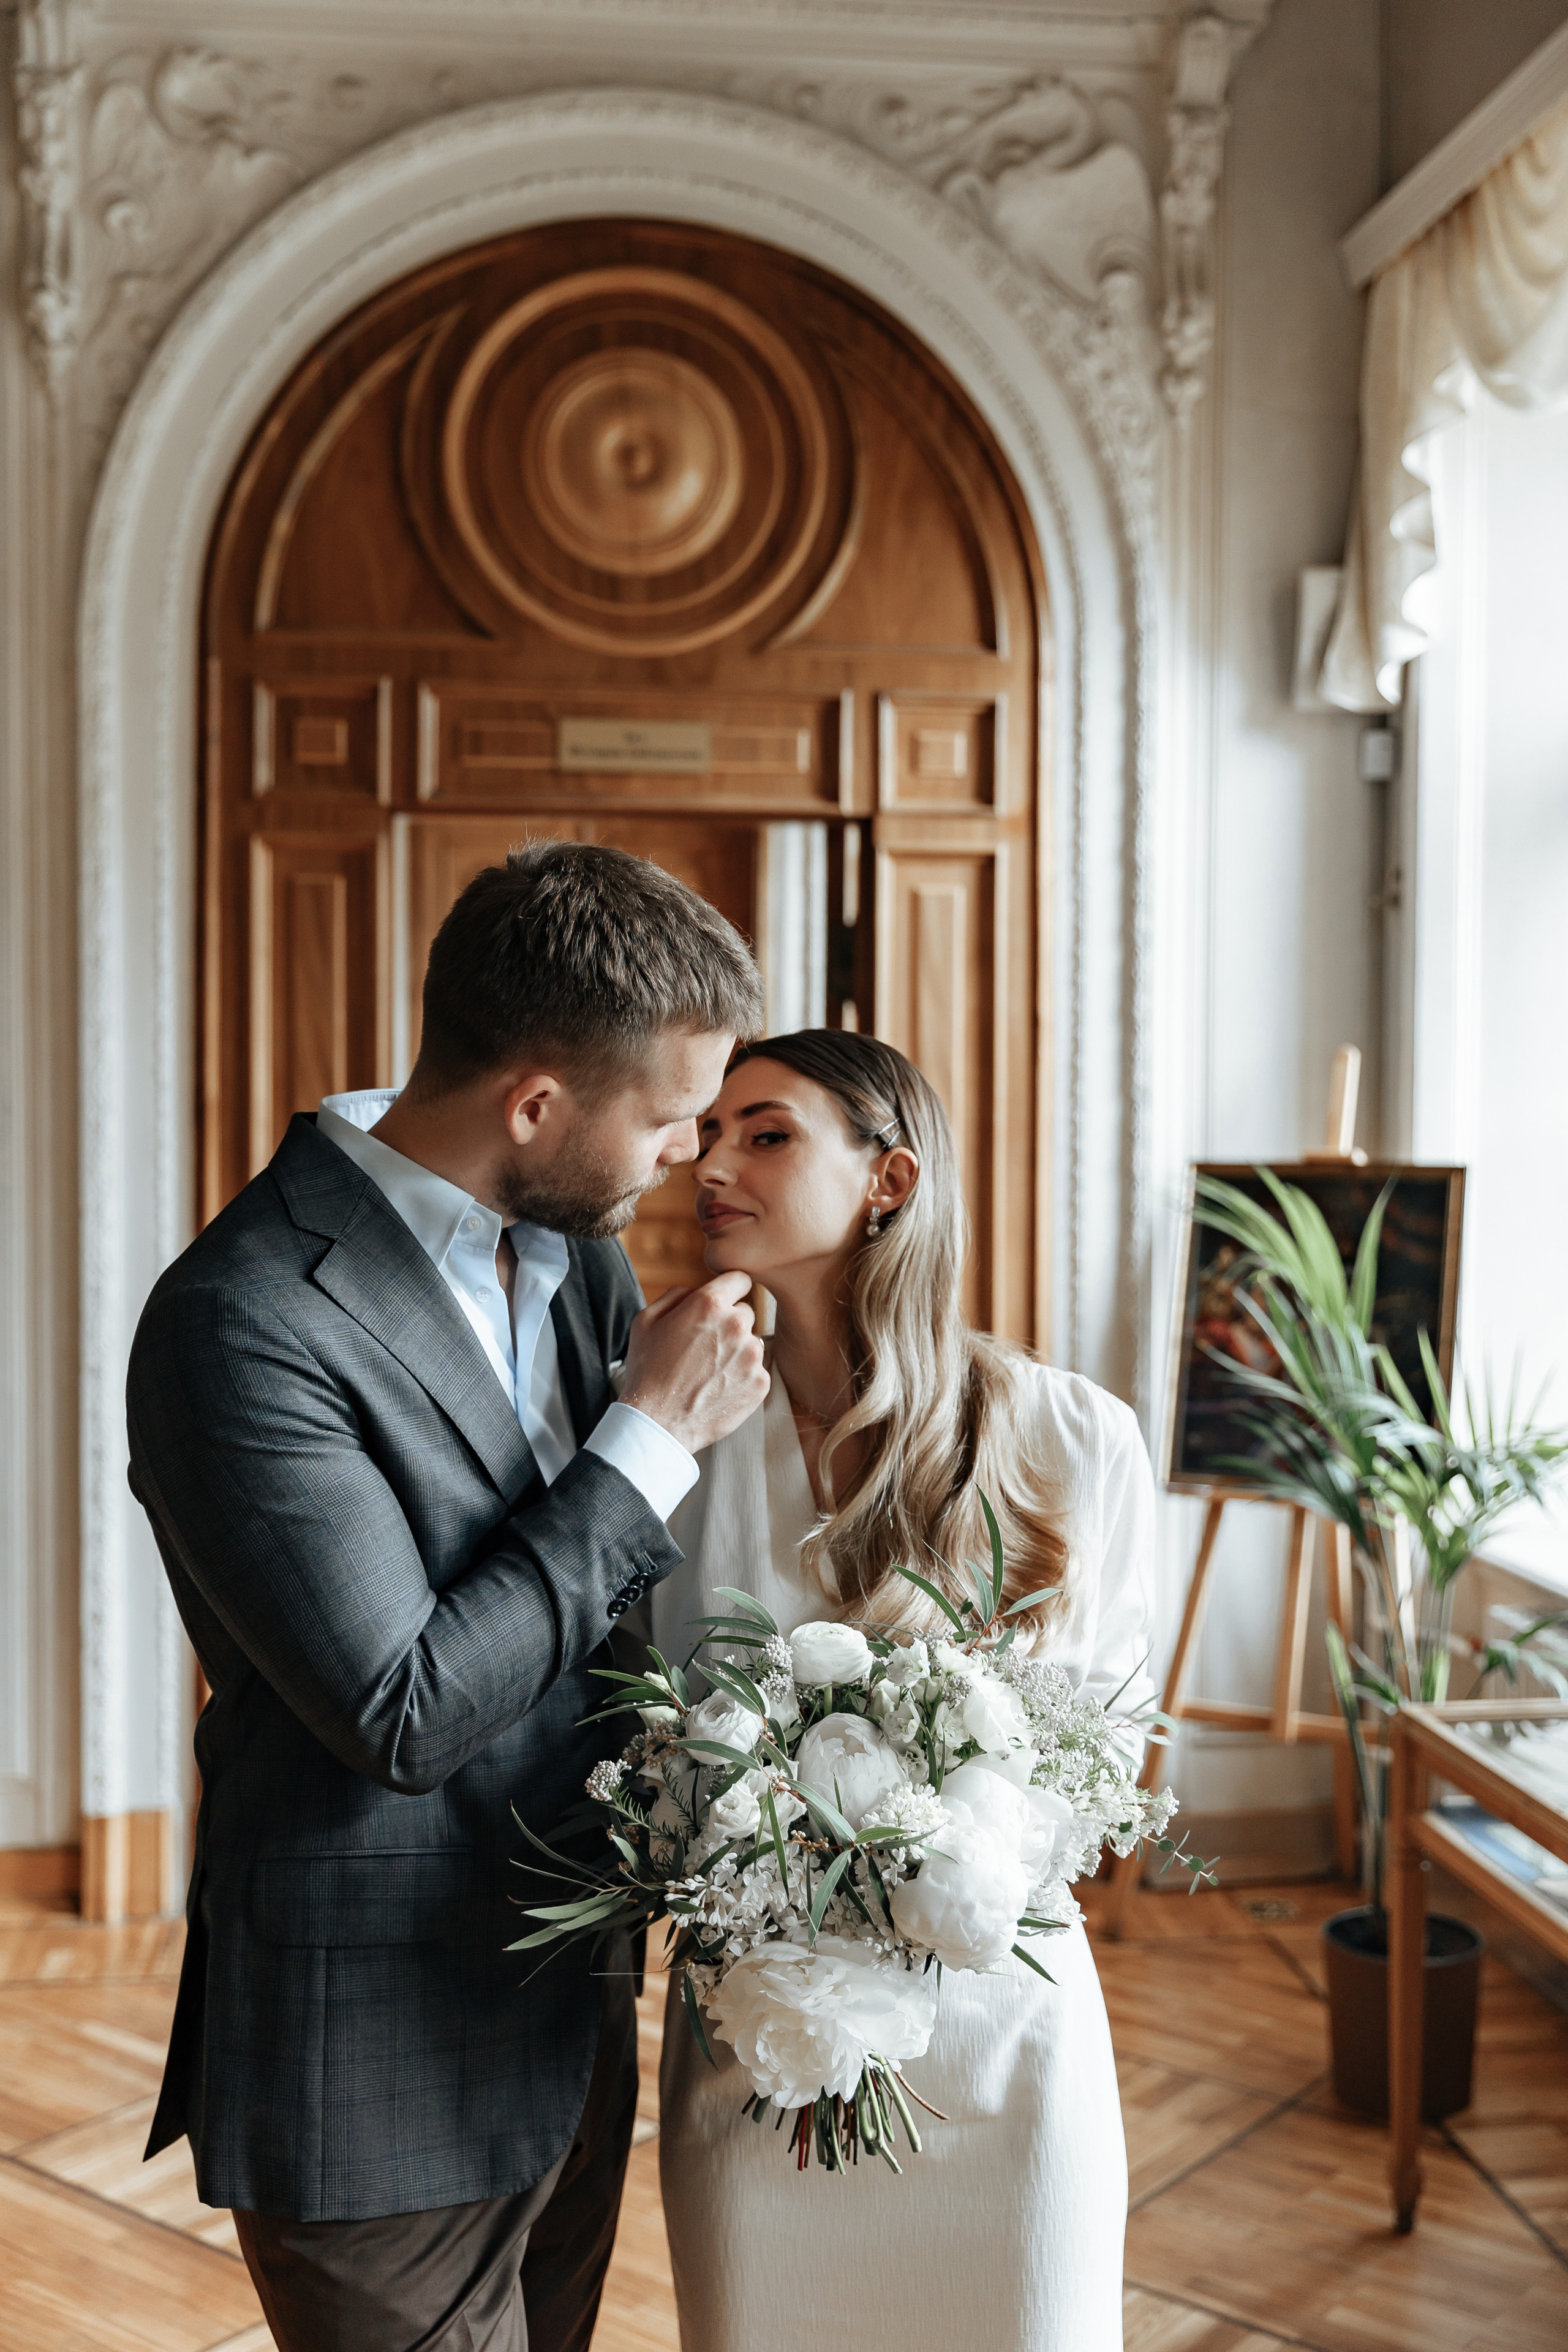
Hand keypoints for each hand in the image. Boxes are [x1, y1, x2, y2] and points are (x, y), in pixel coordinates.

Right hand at [620, 1271, 768, 1454]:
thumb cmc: (647, 1371)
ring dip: (736, 1352)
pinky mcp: (760, 1383)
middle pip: (745, 1312)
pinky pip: (756, 1371)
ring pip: (752, 1343)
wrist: (657, 1423)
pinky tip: (718, 1388)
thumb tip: (697, 1290)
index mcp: (710, 1304)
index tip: (722, 1303)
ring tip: (708, 1372)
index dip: (729, 1290)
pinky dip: (742, 1378)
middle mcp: (737, 1325)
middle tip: (704, 1347)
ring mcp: (752, 1356)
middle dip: (728, 1324)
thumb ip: (677, 1294)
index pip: (740, 1279)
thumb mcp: (646, 1320)